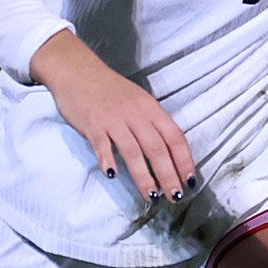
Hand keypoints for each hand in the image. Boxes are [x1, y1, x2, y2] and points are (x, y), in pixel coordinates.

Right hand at [30, 30, 197, 201]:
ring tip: (150, 195)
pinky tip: (113, 175)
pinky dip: (108, 160)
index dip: (184, 160)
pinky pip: (102, 145)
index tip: (190, 181)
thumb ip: (152, 124)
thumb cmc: (110, 90)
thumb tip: (168, 154)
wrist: (77, 70)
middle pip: (157, 148)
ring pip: (133, 151)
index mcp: (150, 109)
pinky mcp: (92, 124)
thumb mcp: (138, 101)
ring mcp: (113, 119)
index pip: (174, 137)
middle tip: (174, 197)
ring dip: (143, 176)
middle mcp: (135, 114)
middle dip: (168, 175)